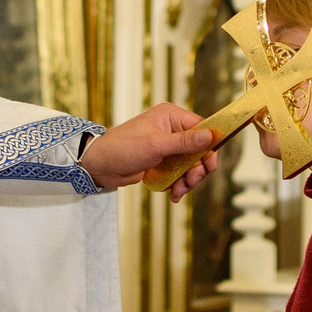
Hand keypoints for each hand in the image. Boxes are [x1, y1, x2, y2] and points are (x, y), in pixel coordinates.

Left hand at [79, 102, 216, 197]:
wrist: (100, 166)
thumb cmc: (123, 148)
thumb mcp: (156, 145)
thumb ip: (184, 142)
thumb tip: (209, 136)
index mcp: (170, 116)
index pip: (201, 127)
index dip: (209, 146)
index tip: (210, 164)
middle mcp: (171, 129)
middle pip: (198, 149)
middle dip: (197, 169)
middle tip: (191, 181)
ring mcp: (167, 146)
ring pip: (190, 164)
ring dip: (188, 180)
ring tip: (179, 191)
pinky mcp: (162, 161)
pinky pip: (179, 173)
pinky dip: (178, 184)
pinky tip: (174, 194)